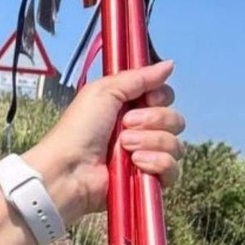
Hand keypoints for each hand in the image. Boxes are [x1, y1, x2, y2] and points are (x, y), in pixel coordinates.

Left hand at [23, 60, 184, 227]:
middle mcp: (141, 131)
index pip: (166, 97)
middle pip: (175, 120)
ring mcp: (146, 156)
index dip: (160, 97)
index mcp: (131, 107)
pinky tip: (136, 163)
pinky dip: (157, 163)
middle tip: (126, 125)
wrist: (69, 169)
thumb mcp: (104, 91)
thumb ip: (139, 77)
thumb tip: (170, 64)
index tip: (146, 99)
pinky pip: (172, 170)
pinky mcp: (148, 180)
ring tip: (124, 146)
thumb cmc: (79, 128)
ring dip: (151, 142)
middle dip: (153, 120)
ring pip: (175, 145)